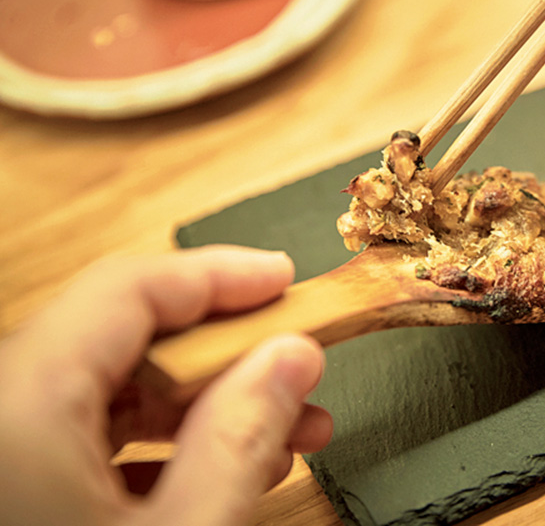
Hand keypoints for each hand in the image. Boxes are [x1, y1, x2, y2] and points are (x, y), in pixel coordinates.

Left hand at [0, 246, 331, 525]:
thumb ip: (238, 441)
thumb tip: (290, 359)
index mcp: (17, 411)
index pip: (128, 290)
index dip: (219, 275)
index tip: (283, 280)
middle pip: (123, 339)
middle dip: (226, 353)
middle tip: (297, 362)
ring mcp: (2, 454)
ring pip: (109, 392)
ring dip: (204, 406)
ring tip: (284, 434)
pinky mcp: (14, 487)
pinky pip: (84, 441)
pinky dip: (161, 445)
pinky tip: (223, 470)